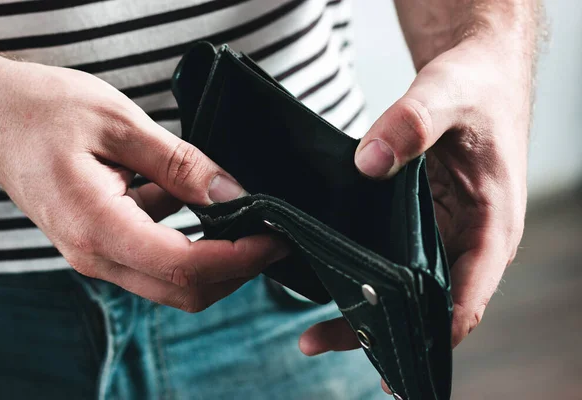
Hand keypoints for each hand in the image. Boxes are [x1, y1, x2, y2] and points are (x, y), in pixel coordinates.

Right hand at [0, 53, 286, 310]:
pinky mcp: (101, 244)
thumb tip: (234, 193)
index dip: (242, 259)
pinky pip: (156, 259)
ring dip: (217, 260)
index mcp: (98, 228)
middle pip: (185, 290)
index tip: (277, 239)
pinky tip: (202, 207)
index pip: (187, 266)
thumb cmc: (43, 110)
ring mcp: (97, 255)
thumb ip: (180, 163)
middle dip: (238, 270)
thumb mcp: (119, 123)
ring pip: (173, 282)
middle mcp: (96, 256)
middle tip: (272, 235)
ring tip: (249, 221)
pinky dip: (191, 243)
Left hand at [298, 37, 530, 390]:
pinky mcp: (418, 223)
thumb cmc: (477, 87)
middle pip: (427, 305)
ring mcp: (441, 234)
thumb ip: (413, 123)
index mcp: (492, 225)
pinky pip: (391, 260)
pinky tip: (323, 281)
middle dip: (381, 330)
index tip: (389, 354)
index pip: (467, 295)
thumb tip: (370, 164)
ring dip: (364, 310)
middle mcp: (468, 240)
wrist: (475, 75)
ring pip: (405, 289)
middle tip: (320, 341)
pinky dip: (361, 275)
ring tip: (311, 332)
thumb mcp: (448, 93)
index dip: (431, 330)